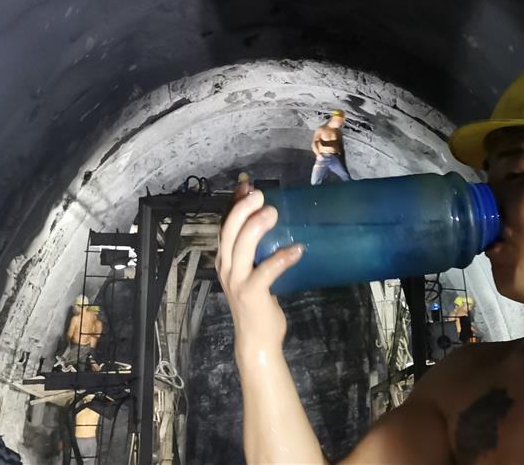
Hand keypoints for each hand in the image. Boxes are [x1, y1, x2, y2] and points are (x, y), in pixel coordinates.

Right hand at [217, 179, 304, 355]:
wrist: (256, 339)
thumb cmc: (258, 302)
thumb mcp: (254, 271)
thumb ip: (259, 250)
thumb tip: (274, 222)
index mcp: (226, 259)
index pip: (225, 226)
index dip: (235, 204)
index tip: (247, 184)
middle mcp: (226, 268)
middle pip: (228, 232)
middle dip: (242, 209)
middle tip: (260, 194)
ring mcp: (237, 281)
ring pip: (241, 247)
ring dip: (255, 227)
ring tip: (272, 212)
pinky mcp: (251, 293)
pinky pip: (265, 271)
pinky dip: (282, 258)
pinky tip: (298, 249)